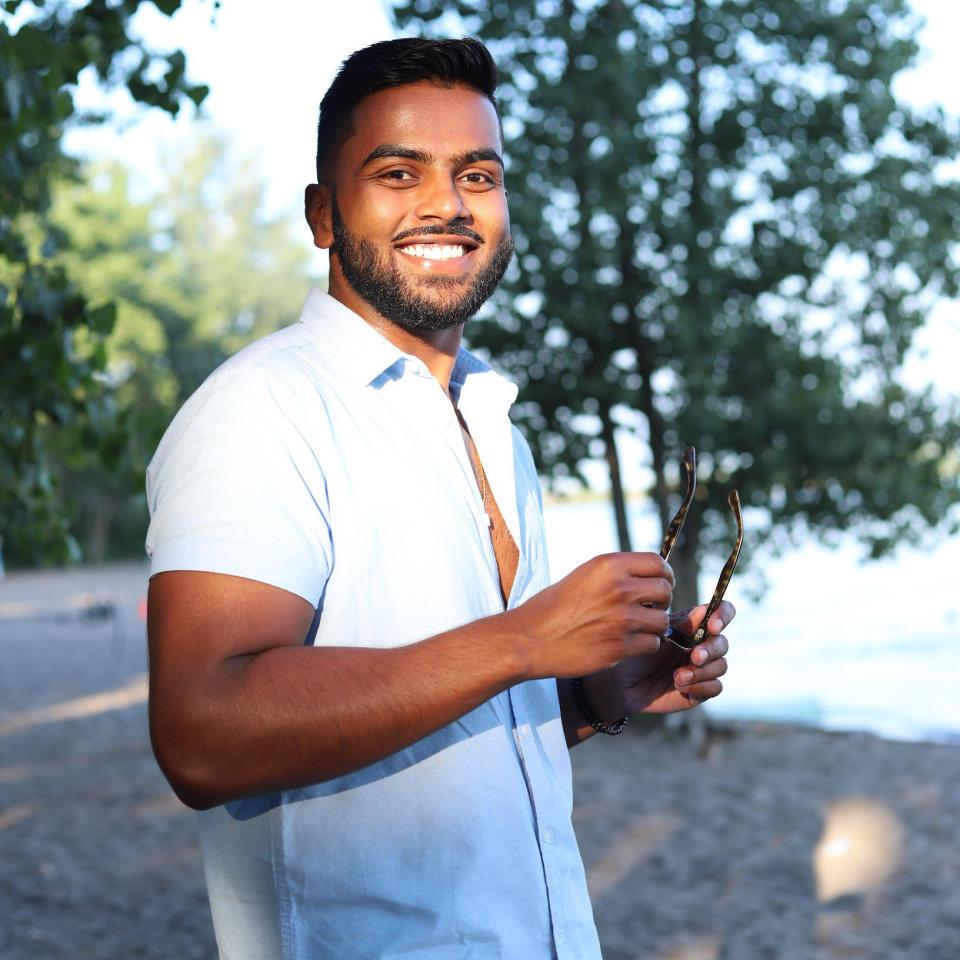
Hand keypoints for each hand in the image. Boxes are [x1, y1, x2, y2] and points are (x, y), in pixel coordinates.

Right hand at [508, 552, 673, 679]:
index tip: (661, 584)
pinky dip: (644, 644)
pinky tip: (627, 643)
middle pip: (665, 590)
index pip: (657, 563)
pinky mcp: (620, 647)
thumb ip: (616, 574)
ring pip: (662, 620)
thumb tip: (649, 577)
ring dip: (653, 625)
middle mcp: (618, 589)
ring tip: (636, 627)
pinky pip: (652, 643)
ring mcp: (621, 619)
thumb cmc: (552, 607)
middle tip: (649, 608)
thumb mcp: (584, 576)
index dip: (665, 574)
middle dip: (661, 600)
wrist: (530, 639)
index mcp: (608, 566)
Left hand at [586, 599, 734, 717]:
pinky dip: (700, 686)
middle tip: (694, 656)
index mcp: (694, 625)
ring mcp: (704, 668)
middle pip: (723, 643)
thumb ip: (681, 625)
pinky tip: (680, 685)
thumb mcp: (657, 635)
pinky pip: (715, 687)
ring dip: (701, 671)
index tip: (713, 626)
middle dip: (711, 649)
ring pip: (721, 666)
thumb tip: (704, 610)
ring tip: (677, 676)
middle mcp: (703, 645)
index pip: (722, 613)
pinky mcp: (702, 689)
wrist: (623, 682)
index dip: (723, 616)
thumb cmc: (638, 652)